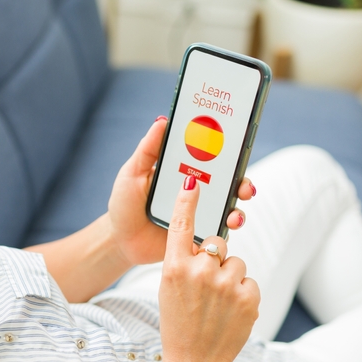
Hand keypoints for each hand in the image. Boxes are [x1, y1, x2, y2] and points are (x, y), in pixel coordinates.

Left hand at [107, 116, 255, 266]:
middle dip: (241, 179)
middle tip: (242, 182)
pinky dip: (228, 227)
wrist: (119, 240)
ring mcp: (199, 213)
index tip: (236, 143)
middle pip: (227, 181)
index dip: (226, 150)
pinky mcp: (198, 234)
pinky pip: (219, 231)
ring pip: (229, 205)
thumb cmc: (124, 204)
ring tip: (236, 206)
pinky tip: (228, 224)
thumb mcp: (133, 172)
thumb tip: (162, 120)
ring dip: (239, 204)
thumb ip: (148, 149)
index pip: (210, 158)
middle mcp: (196, 191)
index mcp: (183, 171)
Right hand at [158, 175, 259, 361]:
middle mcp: (199, 272)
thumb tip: (207, 245)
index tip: (193, 181)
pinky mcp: (248, 296)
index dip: (187, 201)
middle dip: (216, 259)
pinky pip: (248, 281)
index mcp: (173, 268)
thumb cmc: (179, 324)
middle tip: (206, 287)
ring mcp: (226, 284)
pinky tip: (230, 313)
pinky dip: (242, 294)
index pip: (181, 225)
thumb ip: (184, 263)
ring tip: (218, 304)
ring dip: (230, 278)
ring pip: (236, 262)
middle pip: (217, 244)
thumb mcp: (169, 289)